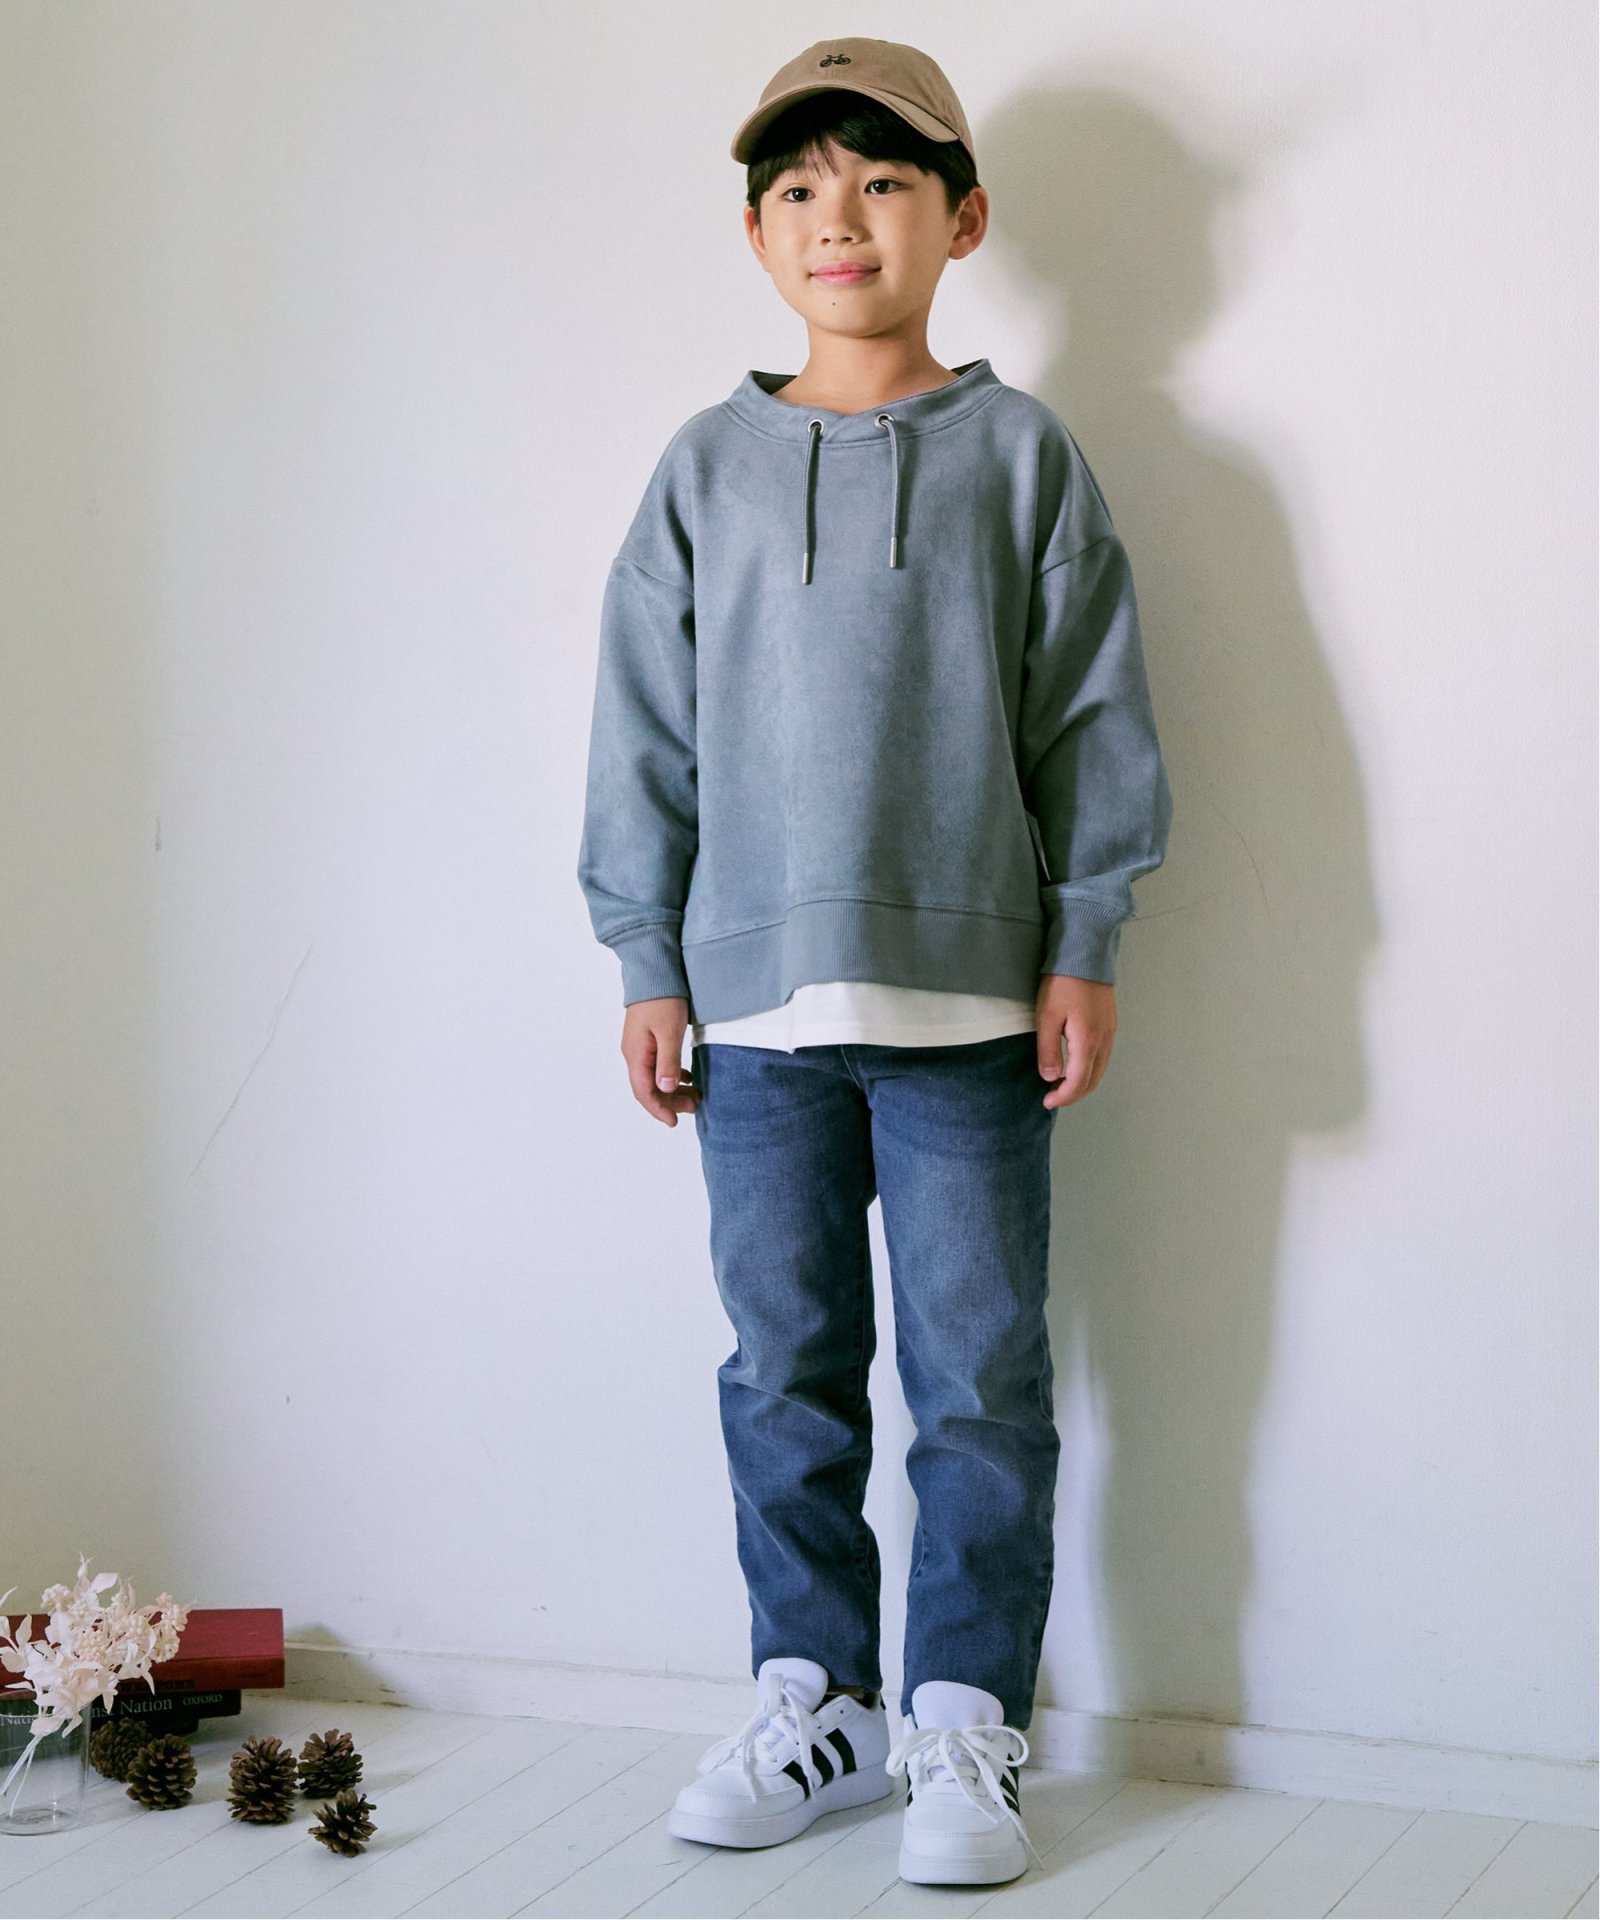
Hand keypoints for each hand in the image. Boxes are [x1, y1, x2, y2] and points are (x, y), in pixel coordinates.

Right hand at [622, 997, 699, 1126]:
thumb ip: (668, 1062)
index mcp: (636, 1054)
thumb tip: (665, 1089)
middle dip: (670, 1101)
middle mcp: (634, 1053)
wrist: (654, 971)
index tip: (674, 1121)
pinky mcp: (647, 1038)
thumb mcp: (669, 1032)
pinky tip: (687, 1075)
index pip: (644, 1092)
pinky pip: (657, 1065)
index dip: (659, 1109)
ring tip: (695, 1094)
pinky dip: (672, 1074)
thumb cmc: (662, 998)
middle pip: (649, 1087)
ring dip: (673, 1089)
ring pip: (654, 1077)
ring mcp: (639, 1045)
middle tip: (695, 1106)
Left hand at [1036, 974, 1115, 1108]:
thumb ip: (1048, 1049)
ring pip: (1100, 1069)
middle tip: (1052, 1097)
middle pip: (1093, 1080)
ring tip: (1061, 1085)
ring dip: (1083, 1083)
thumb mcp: (1047, 1016)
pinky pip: (1103, 1057)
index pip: (1079, 1082)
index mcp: (1088, 1041)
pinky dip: (1090, 1069)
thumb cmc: (1062, 983)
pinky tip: (1076, 1066)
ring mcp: (1110, 1032)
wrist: (1086, 952)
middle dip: (1074, 1094)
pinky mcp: (1110, 1023)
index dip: (1063, 1097)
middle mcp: (1104, 1040)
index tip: (1046, 1101)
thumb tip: (1051, 1078)